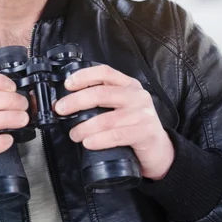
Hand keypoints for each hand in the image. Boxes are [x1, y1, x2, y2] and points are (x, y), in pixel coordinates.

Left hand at [54, 64, 174, 179]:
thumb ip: (101, 101)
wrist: (160, 150)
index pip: (105, 72)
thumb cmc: (134, 127)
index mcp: (128, 85)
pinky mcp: (145, 133)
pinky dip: (99, 140)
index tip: (67, 84)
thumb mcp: (120, 107)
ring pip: (106, 118)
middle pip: (101, 93)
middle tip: (60, 110)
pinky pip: (116, 135)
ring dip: (84, 127)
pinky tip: (88, 143)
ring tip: (74, 134)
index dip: (84, 76)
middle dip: (76, 101)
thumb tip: (67, 103)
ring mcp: (142, 114)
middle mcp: (137, 96)